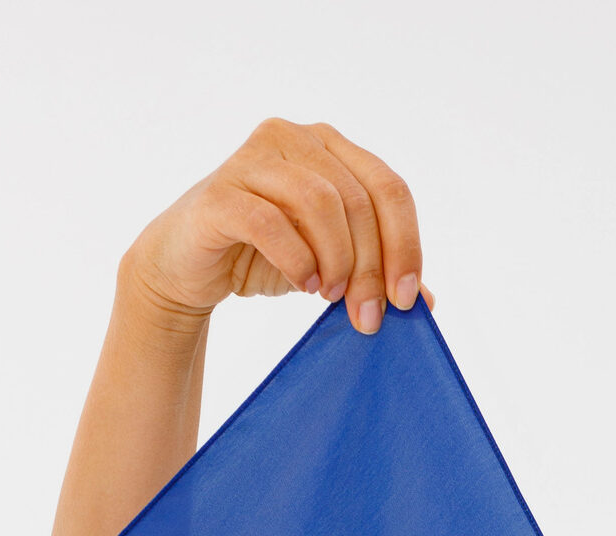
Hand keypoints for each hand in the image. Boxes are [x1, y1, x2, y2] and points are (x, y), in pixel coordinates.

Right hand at [122, 119, 428, 336]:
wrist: (188, 267)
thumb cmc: (266, 257)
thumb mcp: (332, 263)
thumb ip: (376, 271)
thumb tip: (427, 302)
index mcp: (328, 146)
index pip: (388, 187)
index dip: (406, 245)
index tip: (406, 300)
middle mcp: (292, 138)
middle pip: (358, 200)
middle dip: (371, 267)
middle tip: (367, 317)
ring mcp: (252, 159)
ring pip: (319, 203)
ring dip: (336, 260)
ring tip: (328, 295)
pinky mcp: (220, 193)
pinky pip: (270, 222)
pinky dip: (296, 259)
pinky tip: (302, 283)